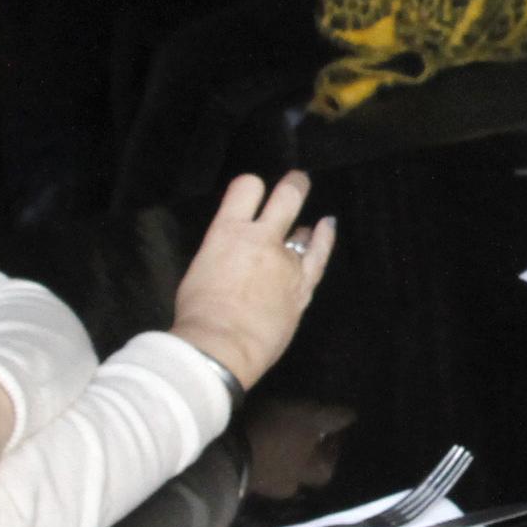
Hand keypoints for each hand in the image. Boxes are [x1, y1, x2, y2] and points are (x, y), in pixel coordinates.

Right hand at [172, 170, 335, 390]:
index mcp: (227, 232)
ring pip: (305, 231)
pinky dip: (324, 240)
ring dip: (308, 224)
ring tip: (314, 219)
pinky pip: (319, 257)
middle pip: (287, 198)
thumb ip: (223, 253)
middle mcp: (261, 240)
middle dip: (294, 185)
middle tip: (298, 179)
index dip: (251, 186)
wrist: (221, 347)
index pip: (246, 188)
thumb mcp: (201, 269)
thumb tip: (235, 253)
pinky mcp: (302, 287)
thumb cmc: (199, 314)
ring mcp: (286, 263)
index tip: (253, 191)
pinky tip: (327, 227)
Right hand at [245, 396, 357, 496]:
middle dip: (303, 455)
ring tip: (277, 433)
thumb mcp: (309, 417)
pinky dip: (259, 454)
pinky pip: (255, 466)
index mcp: (308, 473)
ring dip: (280, 455)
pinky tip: (255, 438)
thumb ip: (333, 418)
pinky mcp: (237, 478)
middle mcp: (287, 484)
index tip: (328, 432)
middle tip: (301, 433)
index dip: (331, 450)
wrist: (225, 451)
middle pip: (302, 473)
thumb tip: (353, 416)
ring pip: (278, 471)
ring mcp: (261, 485)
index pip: (328, 467)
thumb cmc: (275, 433)